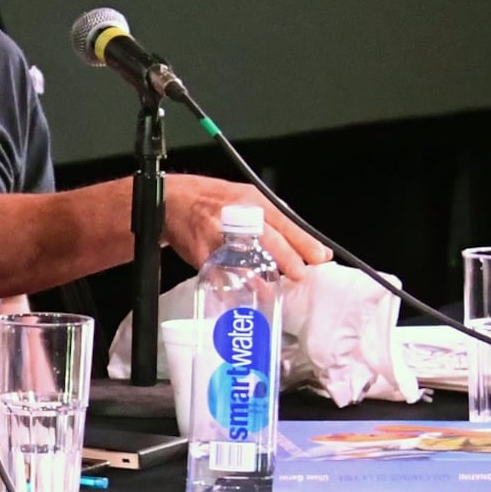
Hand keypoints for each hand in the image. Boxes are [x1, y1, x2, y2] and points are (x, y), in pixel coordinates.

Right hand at [161, 175, 326, 277]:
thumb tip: (303, 243)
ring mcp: (215, 235)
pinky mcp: (200, 253)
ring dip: (260, 277)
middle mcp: (234, 216)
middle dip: (286, 258)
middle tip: (299, 274)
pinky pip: (218, 272)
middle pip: (266, 237)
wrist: (170, 201)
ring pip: (243, 258)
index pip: (283, 222)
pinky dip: (230, 286)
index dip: (304, 241)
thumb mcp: (245, 197)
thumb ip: (271, 218)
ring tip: (272, 289)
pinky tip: (240, 294)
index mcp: (250, 201)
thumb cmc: (210, 200)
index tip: (320, 257)